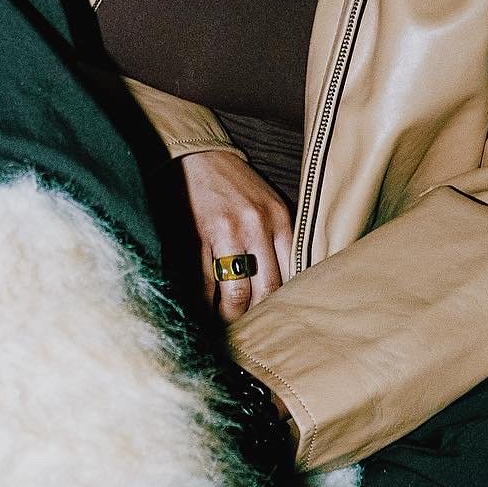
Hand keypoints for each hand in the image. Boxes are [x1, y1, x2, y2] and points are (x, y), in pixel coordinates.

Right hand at [177, 148, 292, 323]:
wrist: (198, 156)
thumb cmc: (236, 185)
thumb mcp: (269, 205)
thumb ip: (280, 239)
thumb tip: (288, 284)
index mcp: (280, 220)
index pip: (291, 275)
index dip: (284, 304)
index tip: (277, 320)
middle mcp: (257, 227)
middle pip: (266, 290)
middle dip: (258, 316)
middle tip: (251, 330)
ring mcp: (226, 233)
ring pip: (235, 293)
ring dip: (231, 316)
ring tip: (226, 325)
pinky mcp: (196, 237)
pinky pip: (204, 284)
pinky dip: (204, 304)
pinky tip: (203, 312)